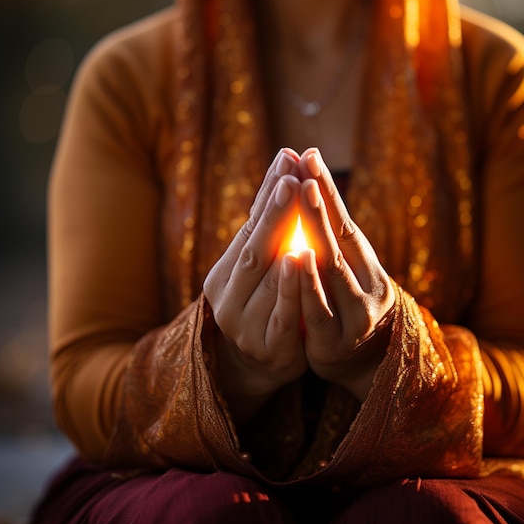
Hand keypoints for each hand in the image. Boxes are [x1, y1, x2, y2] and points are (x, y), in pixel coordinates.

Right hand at [203, 149, 307, 421]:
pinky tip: (300, 260)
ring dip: (281, 238)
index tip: (285, 159)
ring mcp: (245, 323)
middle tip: (291, 176)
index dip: (268, 194)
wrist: (260, 363)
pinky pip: (281, 314)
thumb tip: (286, 165)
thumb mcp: (261, 271)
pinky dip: (290, 286)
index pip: (248, 226)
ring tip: (294, 204)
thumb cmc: (264, 305)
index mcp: (224, 273)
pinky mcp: (270, 347)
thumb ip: (270, 229)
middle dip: (275, 209)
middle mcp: (228, 296)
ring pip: (265, 276)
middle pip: (254, 246)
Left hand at [297, 148, 394, 400]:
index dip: (327, 187)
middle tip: (304, 166)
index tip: (310, 154)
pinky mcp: (334, 342)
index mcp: (365, 263)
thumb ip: (327, 238)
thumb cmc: (344, 306)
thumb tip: (305, 185)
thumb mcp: (342, 272)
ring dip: (316, 230)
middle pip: (340, 237)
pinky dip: (306, 283)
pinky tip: (294, 257)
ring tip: (303, 195)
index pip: (343, 219)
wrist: (363, 364)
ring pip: (332, 268)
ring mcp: (354, 314)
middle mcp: (367, 284)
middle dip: (319, 200)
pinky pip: (316, 310)